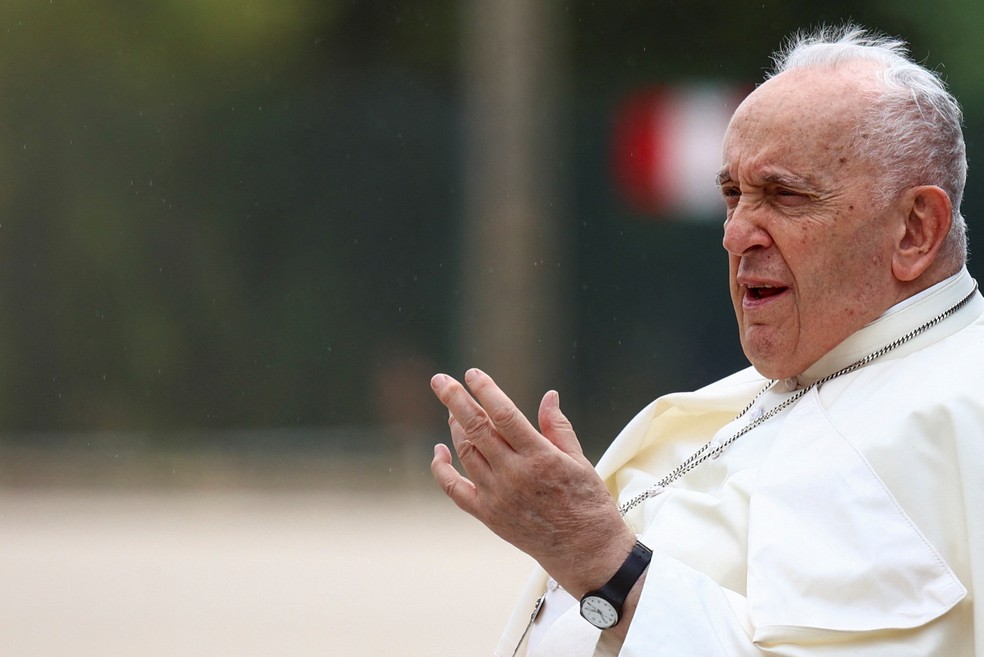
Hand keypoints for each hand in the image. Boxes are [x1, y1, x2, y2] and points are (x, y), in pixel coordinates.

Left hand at [429, 368, 635, 595]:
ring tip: (453, 409)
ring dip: (456, 427)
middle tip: (440, 380)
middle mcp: (514, 475)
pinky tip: (439, 451)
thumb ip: (558, 427)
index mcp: (540, 457)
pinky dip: (442, 469)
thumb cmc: (588, 503)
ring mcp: (497, 496)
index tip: (472, 374)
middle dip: (455, 400)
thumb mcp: (580, 460)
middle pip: (476, 429)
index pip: (504, 415)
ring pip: (465, 452)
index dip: (486, 391)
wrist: (586, 552)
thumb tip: (549, 395)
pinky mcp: (488, 515)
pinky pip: (454, 490)